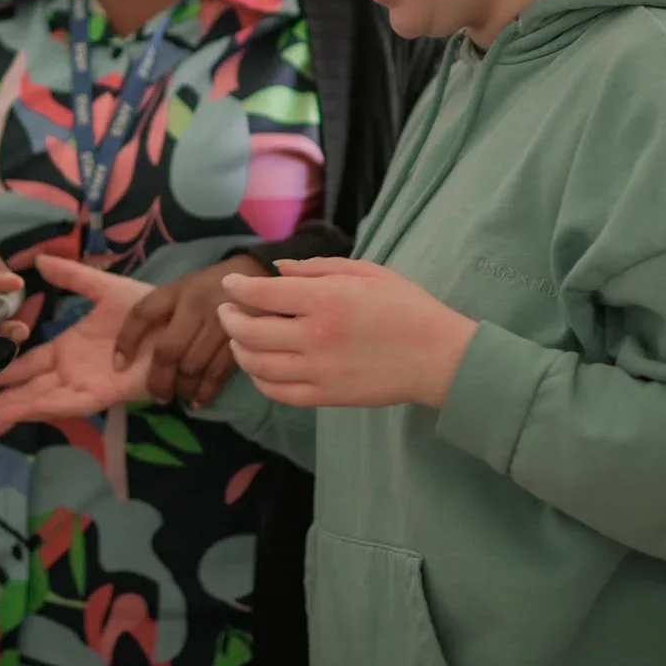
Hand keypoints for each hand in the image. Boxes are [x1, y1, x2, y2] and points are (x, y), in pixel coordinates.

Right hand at [0, 256, 154, 424]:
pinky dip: (44, 407)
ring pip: (41, 399)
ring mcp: (85, 384)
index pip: (26, 364)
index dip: (1, 371)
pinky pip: (68, 403)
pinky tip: (20, 410)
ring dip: (14, 407)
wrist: (178, 321)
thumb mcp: (101, 287)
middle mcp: (71, 371)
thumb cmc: (145, 309)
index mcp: (67, 348)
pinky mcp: (103, 394)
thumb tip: (40, 260)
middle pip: (27, 387)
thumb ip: (72, 276)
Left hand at [115, 254, 265, 407]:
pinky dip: (205, 392)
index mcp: (177, 290)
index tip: (118, 366)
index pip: (142, 313)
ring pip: (192, 367)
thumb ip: (165, 311)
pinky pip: (218, 374)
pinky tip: (198, 399)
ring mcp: (220, 323)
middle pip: (168, 350)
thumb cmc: (212, 286)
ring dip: (182, 388)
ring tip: (178, 395)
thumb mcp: (184, 288)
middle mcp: (196, 306)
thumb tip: (139, 351)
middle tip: (157, 394)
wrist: (259, 276)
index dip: (126, 341)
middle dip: (158, 379)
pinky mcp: (241, 340)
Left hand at [215, 258, 475, 408]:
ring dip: (239, 350)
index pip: (262, 295)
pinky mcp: (327, 396)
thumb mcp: (366, 272)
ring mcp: (319, 371)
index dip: (237, 288)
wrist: (438, 356)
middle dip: (230, 319)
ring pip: (258, 365)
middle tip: (227, 311)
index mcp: (326, 300)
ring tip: (237, 339)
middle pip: (250, 332)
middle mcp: (315, 337)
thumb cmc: (406, 307)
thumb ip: (316, 269)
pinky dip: (260, 380)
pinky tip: (258, 368)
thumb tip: (276, 269)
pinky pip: (279, 392)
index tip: (229, 284)